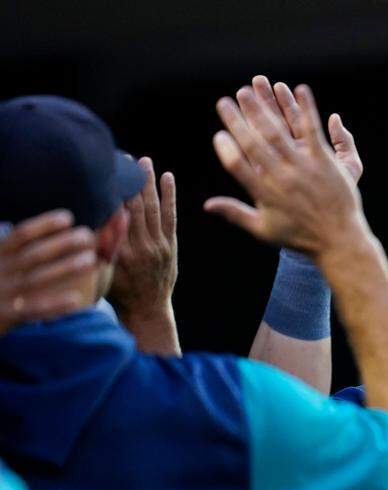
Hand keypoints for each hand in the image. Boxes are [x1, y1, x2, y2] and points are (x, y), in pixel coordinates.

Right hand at [0, 210, 96, 335]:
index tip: (68, 217)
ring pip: (36, 279)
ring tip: (91, 260)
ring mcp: (3, 293)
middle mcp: (0, 271)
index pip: (20, 235)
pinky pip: (34, 308)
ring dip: (65, 269)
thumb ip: (16, 249)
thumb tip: (52, 227)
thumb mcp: (0, 261)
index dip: (44, 224)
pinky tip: (77, 298)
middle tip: (88, 236)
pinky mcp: (7, 315)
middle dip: (61, 244)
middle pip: (33, 254)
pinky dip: (55, 304)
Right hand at [108, 157, 176, 318]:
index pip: (115, 214)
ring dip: (148, 183)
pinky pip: (170, 217)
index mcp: (120, 252)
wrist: (146, 309)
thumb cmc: (117, 289)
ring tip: (143, 161)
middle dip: (130, 180)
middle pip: (134, 206)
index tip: (107, 169)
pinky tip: (167, 178)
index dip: (112, 190)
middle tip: (124, 158)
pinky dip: (169, 196)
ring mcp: (158, 245)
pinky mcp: (170, 245)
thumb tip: (93, 213)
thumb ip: (100, 244)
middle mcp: (140, 247)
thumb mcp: (102, 268)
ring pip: (153, 208)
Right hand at [204, 83, 367, 256]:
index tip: (217, 135)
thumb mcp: (263, 230)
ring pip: (279, 132)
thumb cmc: (300, 238)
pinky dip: (305, 109)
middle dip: (238, 119)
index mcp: (265, 194)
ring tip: (251, 87)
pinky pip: (312, 130)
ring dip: (264, 107)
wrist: (338, 241)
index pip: (238, 167)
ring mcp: (304, 168)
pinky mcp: (324, 161)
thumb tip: (207, 205)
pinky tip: (297, 90)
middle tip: (225, 100)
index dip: (226, 150)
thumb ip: (235, 213)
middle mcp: (282, 179)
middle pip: (255, 143)